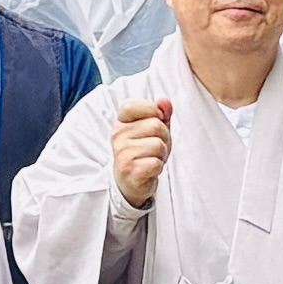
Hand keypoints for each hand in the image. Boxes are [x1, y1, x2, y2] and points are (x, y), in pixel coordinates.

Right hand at [110, 87, 170, 209]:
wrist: (131, 181)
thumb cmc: (143, 152)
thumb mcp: (153, 129)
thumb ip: (161, 112)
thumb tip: (164, 102)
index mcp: (121, 121)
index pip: (134, 105)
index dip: (153, 110)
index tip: (156, 120)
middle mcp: (118, 135)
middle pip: (155, 126)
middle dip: (164, 137)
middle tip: (155, 147)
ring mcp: (122, 152)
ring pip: (158, 145)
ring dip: (162, 154)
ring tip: (152, 158)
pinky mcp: (129, 170)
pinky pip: (156, 163)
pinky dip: (158, 167)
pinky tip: (149, 169)